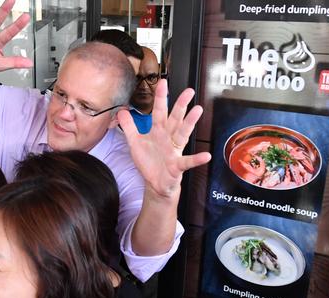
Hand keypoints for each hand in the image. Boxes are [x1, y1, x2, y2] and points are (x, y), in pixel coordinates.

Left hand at [117, 79, 210, 197]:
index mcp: (158, 131)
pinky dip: (197, 159)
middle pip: (175, 119)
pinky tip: (206, 155)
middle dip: (180, 105)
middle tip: (188, 91)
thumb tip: (122, 111)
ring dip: (190, 122)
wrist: (155, 183)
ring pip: (183, 134)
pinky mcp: (177, 165)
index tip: (163, 83)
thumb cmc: (149, 161)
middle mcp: (168, 138)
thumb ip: (129, 127)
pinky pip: (188, 161)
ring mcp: (174, 151)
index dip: (160, 98)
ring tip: (198, 110)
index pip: (159, 112)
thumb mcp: (135, 143)